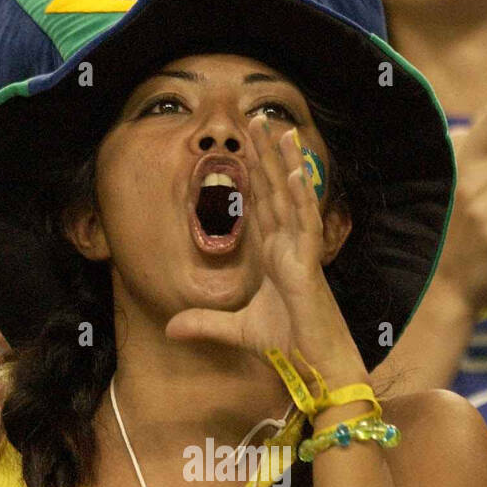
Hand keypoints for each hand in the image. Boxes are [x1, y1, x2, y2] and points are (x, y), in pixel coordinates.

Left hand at [165, 118, 367, 385]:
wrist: (317, 367)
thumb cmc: (288, 346)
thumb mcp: (235, 332)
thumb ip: (204, 325)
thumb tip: (169, 328)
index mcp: (274, 256)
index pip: (260, 206)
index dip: (253, 175)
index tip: (244, 145)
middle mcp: (288, 248)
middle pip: (274, 192)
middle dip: (265, 156)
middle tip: (256, 119)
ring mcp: (301, 254)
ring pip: (291, 199)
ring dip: (284, 163)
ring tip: (277, 129)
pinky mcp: (310, 266)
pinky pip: (305, 225)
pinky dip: (301, 199)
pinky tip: (293, 172)